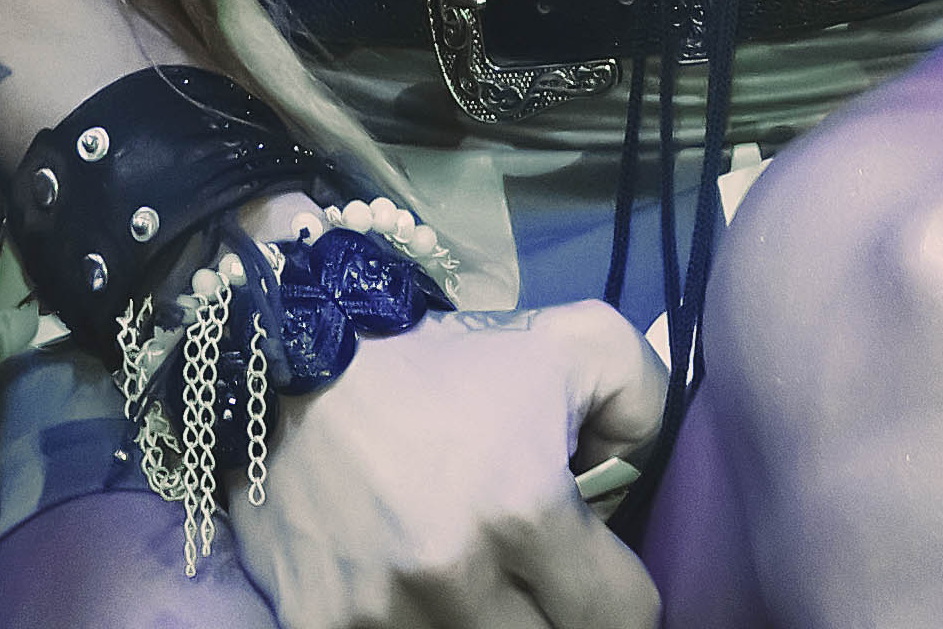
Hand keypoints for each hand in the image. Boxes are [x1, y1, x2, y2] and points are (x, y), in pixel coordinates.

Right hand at [229, 301, 667, 626]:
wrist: (300, 356)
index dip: (618, 593)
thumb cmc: (447, 360)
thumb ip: (642, 401)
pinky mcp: (321, 627)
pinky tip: (415, 600)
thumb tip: (639, 479)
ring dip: (487, 626)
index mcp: (524, 507)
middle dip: (555, 615)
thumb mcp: (574, 341)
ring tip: (479, 585)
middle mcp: (455, 575)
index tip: (597, 569)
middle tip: (537, 578)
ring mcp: (383, 613)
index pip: (621, 617)